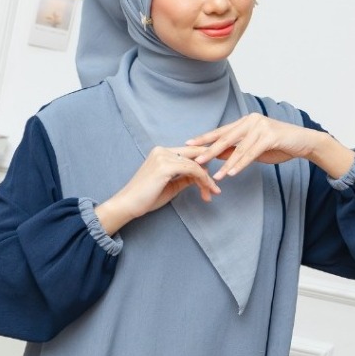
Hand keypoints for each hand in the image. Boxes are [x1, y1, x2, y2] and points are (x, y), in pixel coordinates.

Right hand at [94, 145, 220, 234]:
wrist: (127, 205)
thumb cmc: (145, 198)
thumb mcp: (170, 186)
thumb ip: (185, 178)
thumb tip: (200, 176)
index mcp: (162, 152)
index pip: (191, 152)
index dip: (207, 158)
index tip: (221, 167)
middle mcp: (163, 150)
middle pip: (197, 154)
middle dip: (214, 163)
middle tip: (227, 173)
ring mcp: (164, 156)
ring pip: (197, 164)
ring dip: (208, 179)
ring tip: (214, 192)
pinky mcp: (165, 166)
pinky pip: (193, 170)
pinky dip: (203, 181)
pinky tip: (209, 190)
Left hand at [186, 114, 354, 179]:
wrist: (304, 143)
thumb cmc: (280, 145)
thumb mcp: (255, 148)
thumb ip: (238, 149)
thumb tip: (218, 156)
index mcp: (246, 121)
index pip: (221, 131)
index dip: (205, 138)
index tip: (189, 144)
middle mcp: (251, 120)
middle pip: (225, 138)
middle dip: (209, 151)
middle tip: (196, 160)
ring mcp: (261, 127)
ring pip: (238, 148)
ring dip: (225, 164)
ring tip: (214, 175)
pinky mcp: (270, 136)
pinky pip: (251, 153)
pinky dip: (240, 164)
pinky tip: (231, 172)